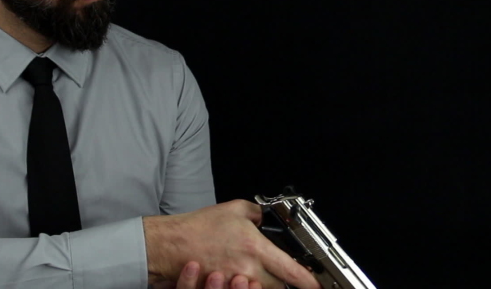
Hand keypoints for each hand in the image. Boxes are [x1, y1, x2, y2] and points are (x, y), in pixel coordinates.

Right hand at [144, 200, 319, 288]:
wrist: (172, 245)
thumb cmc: (198, 228)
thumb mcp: (234, 209)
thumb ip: (257, 212)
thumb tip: (267, 216)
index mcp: (255, 248)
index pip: (291, 271)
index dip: (309, 281)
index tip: (318, 285)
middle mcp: (248, 269)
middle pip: (280, 287)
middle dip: (286, 283)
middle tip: (287, 276)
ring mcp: (235, 283)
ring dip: (267, 286)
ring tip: (261, 275)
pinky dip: (248, 288)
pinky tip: (245, 280)